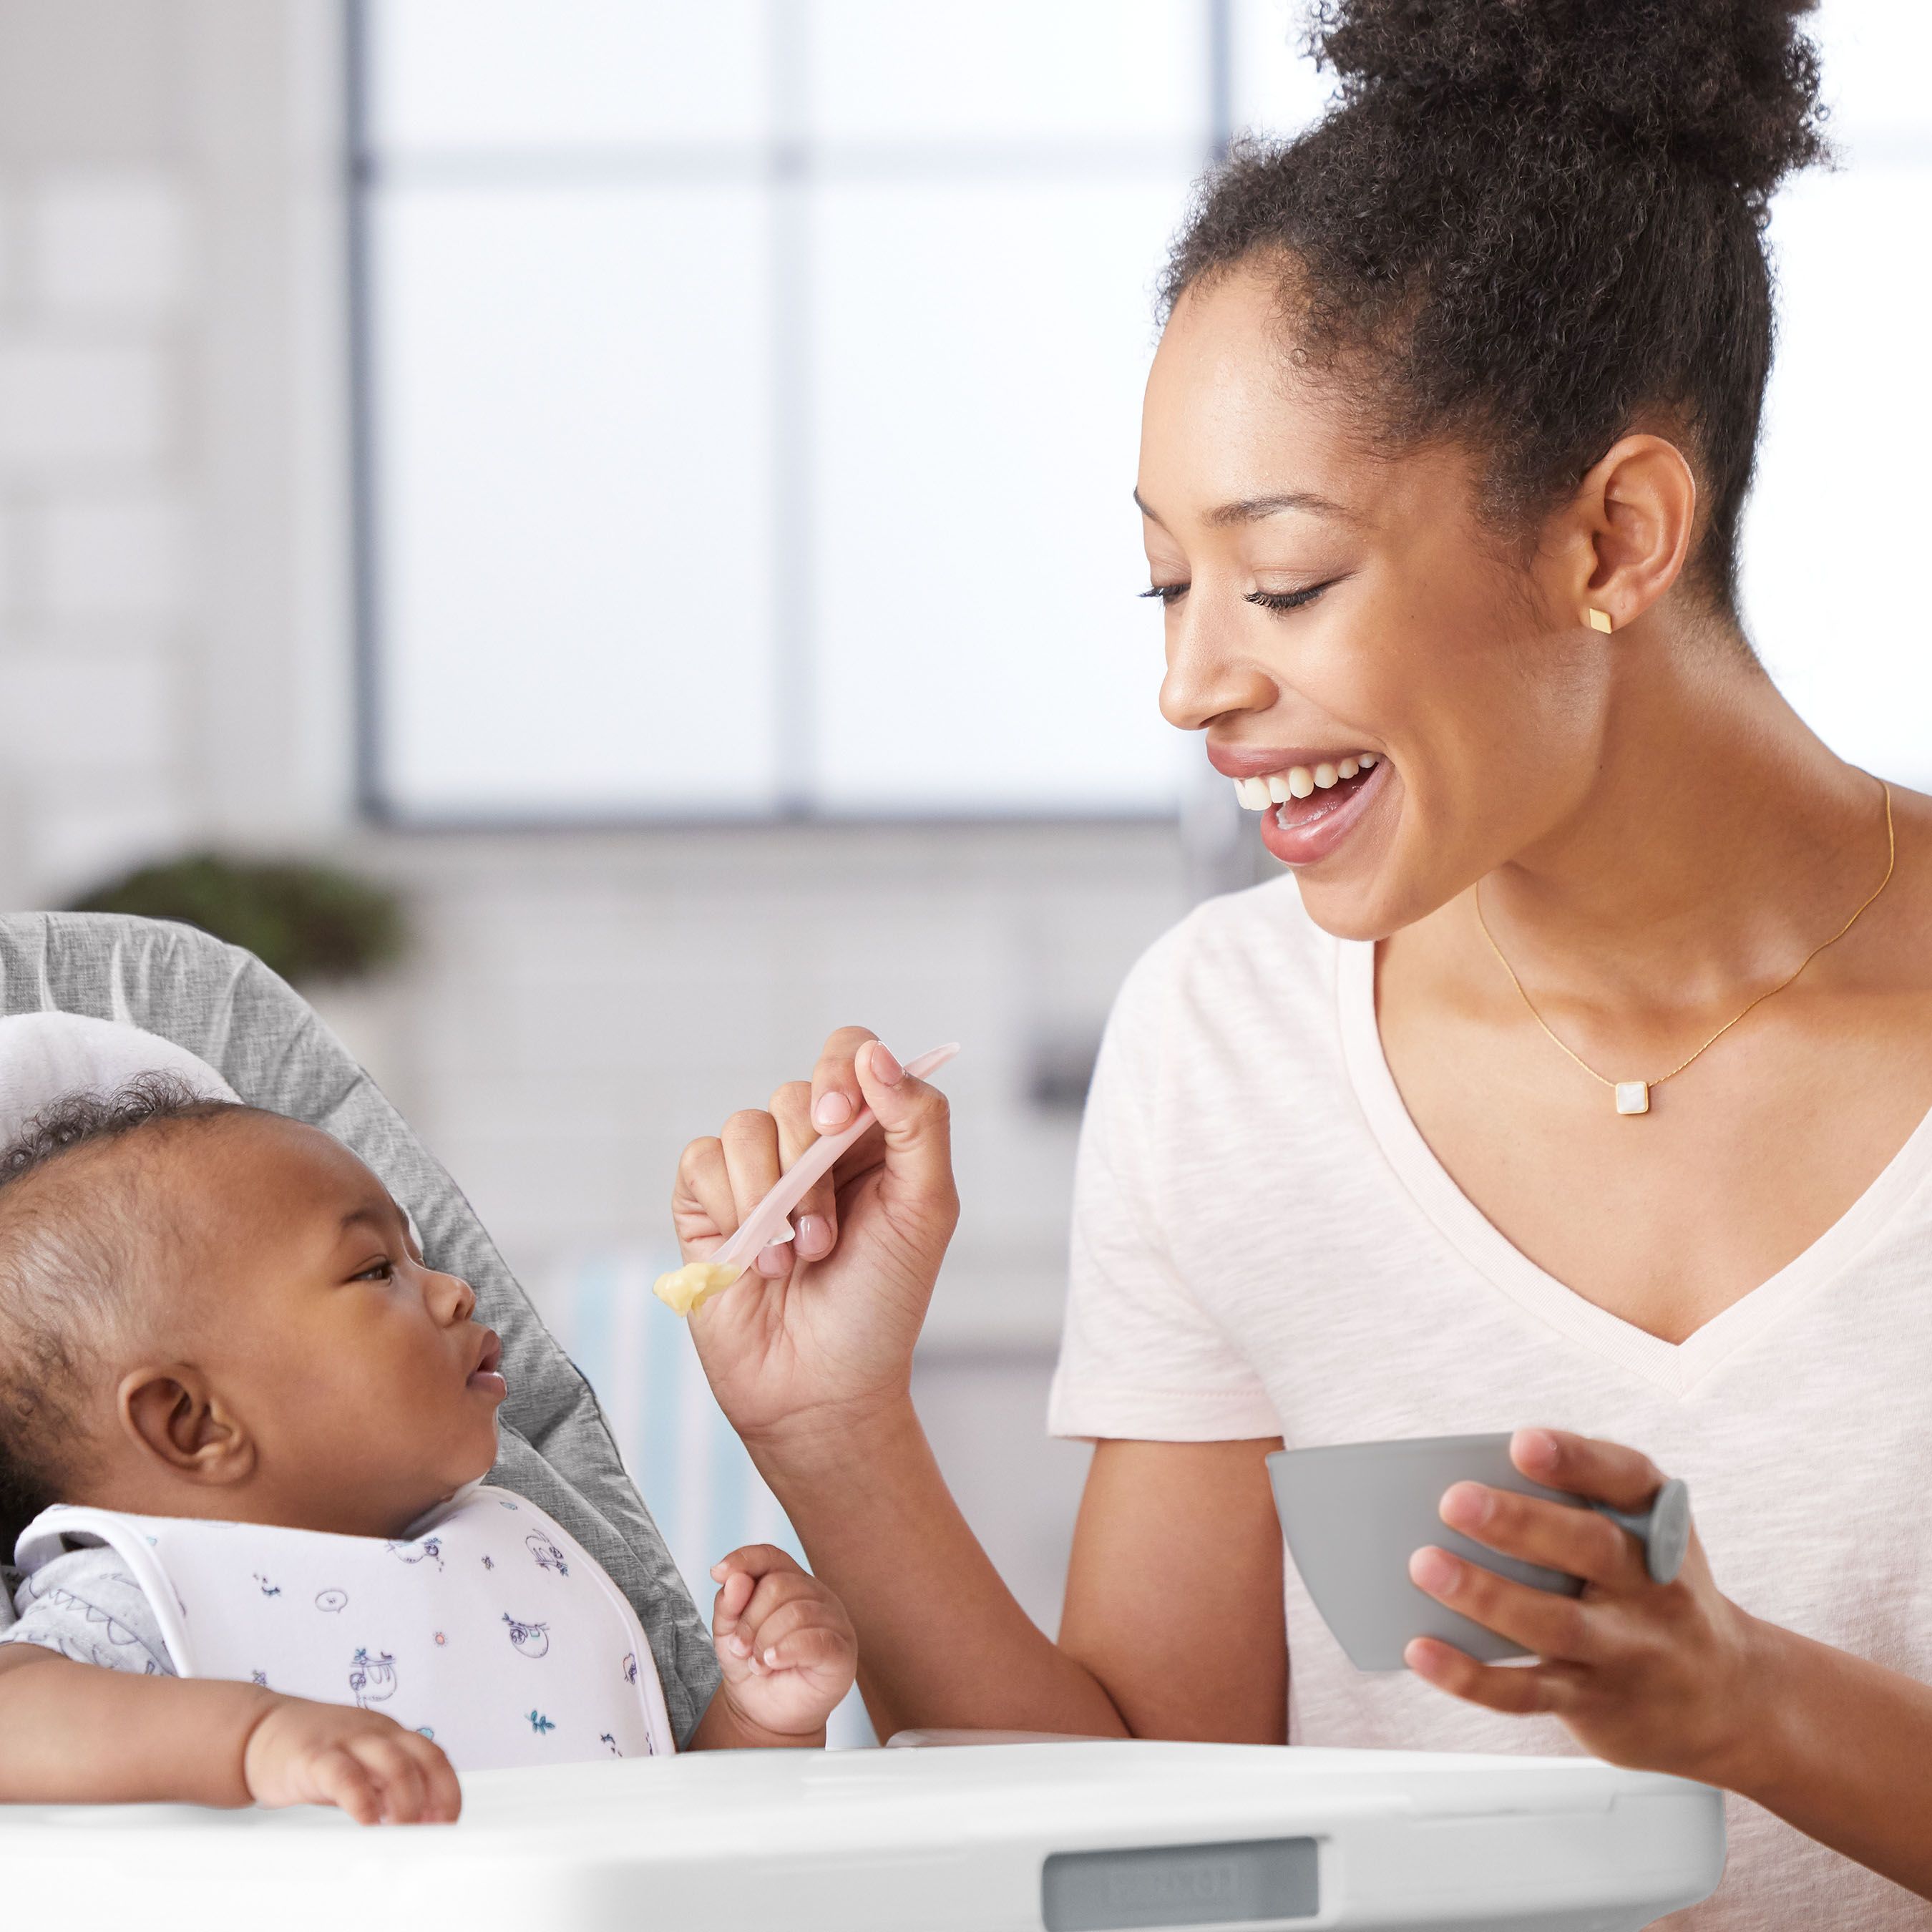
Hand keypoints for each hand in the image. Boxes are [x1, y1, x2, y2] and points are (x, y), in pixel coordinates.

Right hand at [242, 1695, 461, 1823]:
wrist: (260, 1729)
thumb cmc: (314, 1752)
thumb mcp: (359, 1763)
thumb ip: (386, 1785)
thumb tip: (417, 1821)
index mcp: (390, 1734)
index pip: (433, 1756)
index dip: (447, 1790)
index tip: (447, 1822)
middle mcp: (375, 1732)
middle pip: (422, 1758)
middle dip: (434, 1798)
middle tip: (429, 1832)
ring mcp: (346, 1740)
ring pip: (393, 1764)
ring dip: (407, 1803)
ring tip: (405, 1833)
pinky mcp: (314, 1756)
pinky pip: (346, 1776)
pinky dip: (363, 1801)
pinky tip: (369, 1823)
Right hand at [671, 1028, 959, 1445]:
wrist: (822, 1387)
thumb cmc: (882, 1302)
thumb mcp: (926, 1209)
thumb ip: (918, 1122)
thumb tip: (876, 1055)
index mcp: (869, 1137)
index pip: (850, 1052)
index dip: (842, 1071)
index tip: (842, 1121)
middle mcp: (809, 1145)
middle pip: (795, 1094)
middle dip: (813, 1168)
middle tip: (827, 1237)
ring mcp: (753, 1172)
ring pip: (745, 1126)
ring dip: (774, 1199)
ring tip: (794, 1259)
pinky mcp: (704, 1204)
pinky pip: (700, 1161)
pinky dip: (729, 1208)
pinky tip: (754, 1260)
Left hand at [709, 1544, 857, 1741]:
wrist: (767, 1715)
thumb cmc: (753, 1668)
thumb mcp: (728, 1633)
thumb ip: (729, 1604)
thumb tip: (734, 1579)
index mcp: (790, 1583)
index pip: (770, 1556)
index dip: (744, 1559)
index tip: (718, 1573)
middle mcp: (815, 1595)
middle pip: (778, 1585)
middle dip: (749, 1620)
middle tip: (741, 1649)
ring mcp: (833, 1620)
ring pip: (796, 1612)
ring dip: (765, 1642)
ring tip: (758, 1664)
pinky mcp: (842, 1651)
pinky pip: (816, 1640)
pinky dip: (787, 1650)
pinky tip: (774, 1661)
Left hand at [1403, 1427, 1763, 1783]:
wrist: (1727, 1700)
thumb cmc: (1651, 1592)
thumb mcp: (1643, 1541)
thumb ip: (1576, 1506)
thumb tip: (1467, 1493)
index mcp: (1660, 1528)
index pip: (1630, 1480)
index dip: (1577, 1459)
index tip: (1523, 1443)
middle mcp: (1654, 1588)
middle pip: (1591, 1548)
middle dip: (1522, 1523)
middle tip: (1453, 1501)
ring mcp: (1627, 1650)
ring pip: (1556, 1624)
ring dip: (1486, 1595)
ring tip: (1423, 1565)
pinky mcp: (1595, 1703)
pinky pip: (1528, 1693)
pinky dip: (1470, 1675)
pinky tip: (1420, 1650)